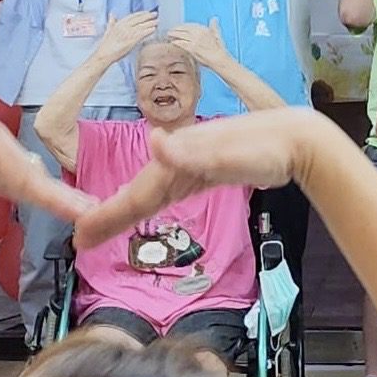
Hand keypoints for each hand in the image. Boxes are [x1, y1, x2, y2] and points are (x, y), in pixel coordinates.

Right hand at [74, 110, 326, 249]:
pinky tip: (143, 205)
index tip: (80, 234)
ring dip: (123, 211)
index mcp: (177, 160)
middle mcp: (178, 160)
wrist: (297, 137)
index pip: (135, 195)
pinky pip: (169, 190)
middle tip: (80, 239)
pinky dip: (151, 200)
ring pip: (149, 192)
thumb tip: (156, 144)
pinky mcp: (204, 170)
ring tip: (99, 228)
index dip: (107, 216)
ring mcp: (190, 165)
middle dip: (107, 216)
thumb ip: (193, 154)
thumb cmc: (266, 148)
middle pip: (136, 194)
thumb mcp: (231, 154)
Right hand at [96, 10, 158, 63]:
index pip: (133, 16)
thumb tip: (112, 14)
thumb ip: (112, 22)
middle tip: (155, 14)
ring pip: (142, 26)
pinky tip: (154, 30)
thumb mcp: (108, 30)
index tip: (147, 12)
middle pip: (139, 19)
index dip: (141, 13)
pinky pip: (142, 34)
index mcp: (119, 23)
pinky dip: (148, 31)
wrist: (104, 54)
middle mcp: (124, 26)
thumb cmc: (106, 44)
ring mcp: (128, 33)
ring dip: (150, 23)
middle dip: (148, 16)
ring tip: (157, 22)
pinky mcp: (131, 40)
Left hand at [168, 18, 228, 70]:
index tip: (177, 27)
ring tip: (168, 35)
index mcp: (203, 29)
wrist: (219, 59)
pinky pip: (181, 44)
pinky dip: (175, 42)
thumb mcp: (217, 35)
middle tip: (170, 30)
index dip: (182, 26)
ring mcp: (194, 41)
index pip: (189, 25)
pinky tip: (172, 42)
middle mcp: (198, 33)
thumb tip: (214, 18)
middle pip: (183, 29)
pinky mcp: (192, 48)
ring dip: (173, 35)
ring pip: (180, 35)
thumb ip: (214, 26)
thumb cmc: (219, 49)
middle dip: (175, 29)